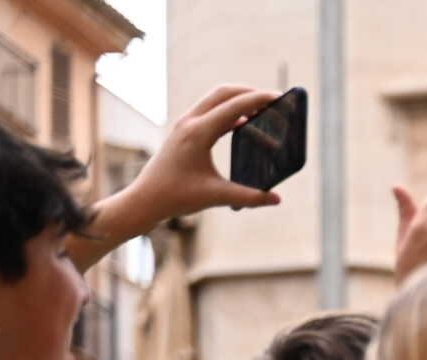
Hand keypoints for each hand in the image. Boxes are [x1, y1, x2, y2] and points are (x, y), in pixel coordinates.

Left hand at [121, 86, 286, 223]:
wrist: (146, 198)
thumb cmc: (177, 196)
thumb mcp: (216, 196)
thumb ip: (249, 197)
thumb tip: (277, 199)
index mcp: (198, 133)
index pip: (234, 106)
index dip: (259, 99)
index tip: (280, 98)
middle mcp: (190, 122)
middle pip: (224, 93)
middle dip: (250, 93)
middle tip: (274, 100)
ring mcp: (185, 124)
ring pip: (216, 100)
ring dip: (239, 100)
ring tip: (263, 111)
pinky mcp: (185, 131)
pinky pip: (210, 112)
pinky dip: (230, 112)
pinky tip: (244, 124)